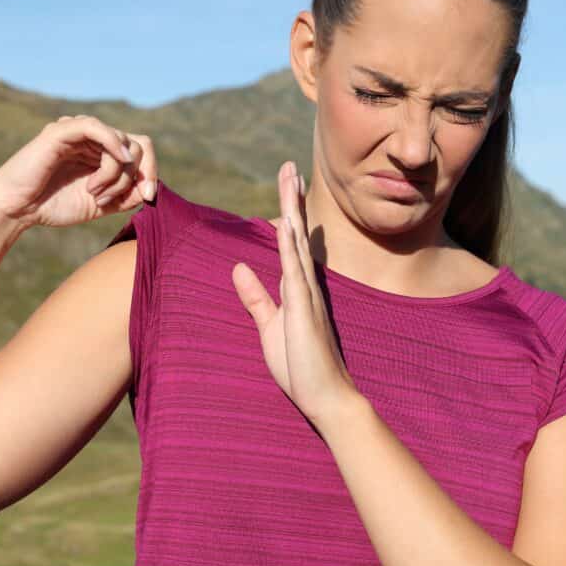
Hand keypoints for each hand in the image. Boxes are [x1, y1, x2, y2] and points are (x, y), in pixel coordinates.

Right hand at [0, 114, 158, 232]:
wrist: (16, 209)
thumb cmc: (51, 206)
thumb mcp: (99, 205)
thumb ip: (126, 196)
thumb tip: (151, 189)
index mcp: (101, 154)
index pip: (141, 151)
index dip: (151, 172)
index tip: (149, 196)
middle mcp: (93, 140)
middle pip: (137, 144)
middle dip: (133, 176)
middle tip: (108, 198)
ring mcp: (78, 133)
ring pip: (120, 141)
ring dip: (115, 173)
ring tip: (93, 192)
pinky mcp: (63, 131)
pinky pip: (97, 127)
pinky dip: (113, 143)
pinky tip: (117, 160)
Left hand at [231, 160, 358, 429]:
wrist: (327, 398)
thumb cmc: (301, 367)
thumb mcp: (269, 327)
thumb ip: (256, 298)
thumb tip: (239, 267)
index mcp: (298, 288)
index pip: (291, 242)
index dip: (288, 213)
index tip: (287, 184)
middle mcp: (306, 285)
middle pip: (298, 233)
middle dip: (292, 200)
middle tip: (290, 167)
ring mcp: (308, 295)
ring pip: (299, 244)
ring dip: (294, 212)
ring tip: (292, 180)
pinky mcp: (304, 309)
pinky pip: (296, 271)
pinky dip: (291, 246)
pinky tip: (289, 224)